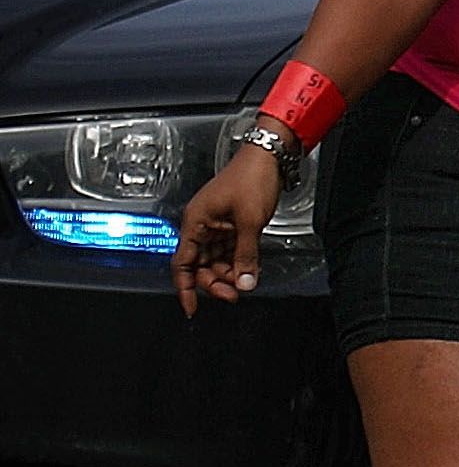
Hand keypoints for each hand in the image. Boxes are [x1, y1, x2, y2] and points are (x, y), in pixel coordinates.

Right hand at [169, 144, 284, 310]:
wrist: (268, 156)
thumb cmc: (252, 179)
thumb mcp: (250, 222)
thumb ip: (246, 255)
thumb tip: (244, 283)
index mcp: (195, 223)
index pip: (182, 264)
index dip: (185, 288)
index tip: (191, 309)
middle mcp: (201, 225)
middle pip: (199, 265)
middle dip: (215, 282)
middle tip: (236, 295)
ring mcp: (216, 224)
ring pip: (215, 259)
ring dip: (228, 274)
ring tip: (246, 283)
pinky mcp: (231, 223)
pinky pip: (228, 250)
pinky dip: (237, 262)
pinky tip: (249, 271)